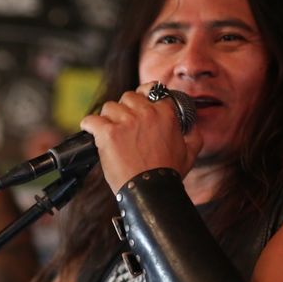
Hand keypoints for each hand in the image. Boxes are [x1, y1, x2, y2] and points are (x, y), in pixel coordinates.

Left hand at [80, 81, 202, 192]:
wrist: (151, 191)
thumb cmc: (169, 174)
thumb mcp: (190, 152)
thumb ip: (193, 134)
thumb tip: (191, 125)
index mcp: (165, 113)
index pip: (150, 90)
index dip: (142, 98)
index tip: (137, 107)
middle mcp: (146, 113)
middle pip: (127, 97)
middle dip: (124, 110)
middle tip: (123, 126)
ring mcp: (126, 122)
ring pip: (109, 107)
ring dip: (108, 118)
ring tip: (110, 134)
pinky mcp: (108, 134)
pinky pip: (91, 120)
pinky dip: (89, 125)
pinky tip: (92, 132)